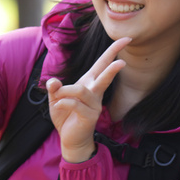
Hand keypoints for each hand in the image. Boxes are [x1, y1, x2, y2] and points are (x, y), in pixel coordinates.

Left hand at [46, 37, 130, 162]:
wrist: (71, 139)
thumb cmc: (66, 116)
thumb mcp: (56, 99)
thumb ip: (54, 88)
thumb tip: (53, 81)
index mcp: (89, 83)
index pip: (102, 63)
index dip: (114, 50)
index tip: (126, 39)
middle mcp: (95, 92)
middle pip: (104, 74)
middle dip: (113, 64)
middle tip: (124, 57)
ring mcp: (94, 105)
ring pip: (82, 90)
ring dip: (66, 90)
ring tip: (57, 96)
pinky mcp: (89, 116)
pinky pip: (75, 104)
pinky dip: (63, 102)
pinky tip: (58, 105)